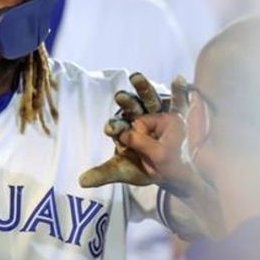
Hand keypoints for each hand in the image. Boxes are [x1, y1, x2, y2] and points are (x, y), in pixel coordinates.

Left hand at [116, 75, 197, 196]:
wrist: (167, 169)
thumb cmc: (141, 167)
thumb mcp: (124, 171)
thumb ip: (104, 173)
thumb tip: (81, 181)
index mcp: (124, 130)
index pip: (118, 126)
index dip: (114, 126)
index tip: (110, 128)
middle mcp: (138, 118)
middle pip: (131, 107)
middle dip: (126, 101)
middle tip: (119, 96)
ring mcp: (155, 114)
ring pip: (149, 100)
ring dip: (143, 88)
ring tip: (135, 77)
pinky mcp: (173, 114)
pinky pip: (176, 103)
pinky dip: (177, 91)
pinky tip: (178, 79)